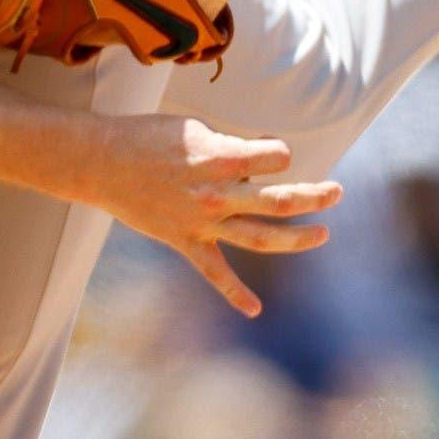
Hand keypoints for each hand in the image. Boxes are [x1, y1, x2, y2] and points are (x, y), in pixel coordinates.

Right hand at [67, 114, 340, 316]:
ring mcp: (203, 222)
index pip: (276, 157)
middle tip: (337, 192)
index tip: (276, 153)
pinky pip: (215, 273)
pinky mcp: (185, 242)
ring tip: (323, 234)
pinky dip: (235, 294)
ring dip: (298, 239)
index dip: (281, 152)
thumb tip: (255, 162)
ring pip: (262, 237)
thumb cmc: (147, 137)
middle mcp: (219, 194)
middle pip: (281, 200)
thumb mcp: (194, 128)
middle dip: (315, 196)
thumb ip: (228, 147)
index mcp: (222, 158)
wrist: (101, 162)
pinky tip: (256, 310)